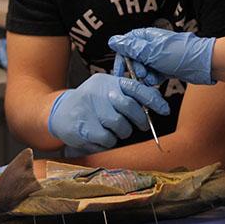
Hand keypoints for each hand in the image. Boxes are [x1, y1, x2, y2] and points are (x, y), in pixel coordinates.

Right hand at [48, 73, 169, 153]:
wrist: (59, 112)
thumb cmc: (91, 103)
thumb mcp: (108, 90)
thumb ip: (130, 94)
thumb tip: (156, 101)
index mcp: (110, 81)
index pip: (136, 87)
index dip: (153, 100)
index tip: (165, 110)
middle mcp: (100, 92)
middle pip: (130, 108)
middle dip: (139, 120)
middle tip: (140, 126)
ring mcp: (91, 109)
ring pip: (121, 127)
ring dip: (121, 133)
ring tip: (112, 129)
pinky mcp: (84, 127)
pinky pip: (108, 139)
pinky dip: (108, 142)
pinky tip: (100, 136)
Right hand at [108, 28, 215, 85]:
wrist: (203, 63)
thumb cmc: (179, 54)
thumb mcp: (151, 51)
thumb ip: (131, 48)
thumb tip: (113, 40)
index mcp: (146, 37)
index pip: (126, 46)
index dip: (122, 59)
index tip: (120, 72)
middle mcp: (151, 45)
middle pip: (134, 59)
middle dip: (136, 69)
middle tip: (142, 75)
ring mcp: (159, 57)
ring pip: (143, 69)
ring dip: (145, 76)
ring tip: (152, 79)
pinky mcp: (165, 67)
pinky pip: (153, 75)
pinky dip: (154, 79)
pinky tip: (158, 81)